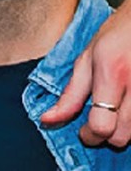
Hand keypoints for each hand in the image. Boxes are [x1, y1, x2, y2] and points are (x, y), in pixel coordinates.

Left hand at [41, 4, 130, 146]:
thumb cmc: (119, 33)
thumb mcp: (88, 58)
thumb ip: (70, 94)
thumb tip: (47, 120)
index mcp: (112, 74)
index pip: (101, 125)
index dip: (89, 135)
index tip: (84, 130)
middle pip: (121, 136)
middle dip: (106, 135)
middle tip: (101, 120)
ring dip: (124, 130)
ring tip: (117, 111)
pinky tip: (129, 108)